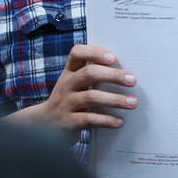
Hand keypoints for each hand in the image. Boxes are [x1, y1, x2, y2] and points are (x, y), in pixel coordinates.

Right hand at [9, 44, 137, 132]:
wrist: (45, 125)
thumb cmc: (68, 101)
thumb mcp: (74, 85)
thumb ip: (91, 76)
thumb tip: (126, 72)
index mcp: (69, 72)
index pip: (77, 53)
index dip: (95, 53)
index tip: (113, 57)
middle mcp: (66, 85)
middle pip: (89, 74)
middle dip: (113, 75)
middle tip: (132, 80)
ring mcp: (66, 103)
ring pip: (91, 97)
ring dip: (115, 99)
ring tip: (133, 102)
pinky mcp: (69, 122)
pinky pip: (89, 119)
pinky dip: (107, 120)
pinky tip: (119, 121)